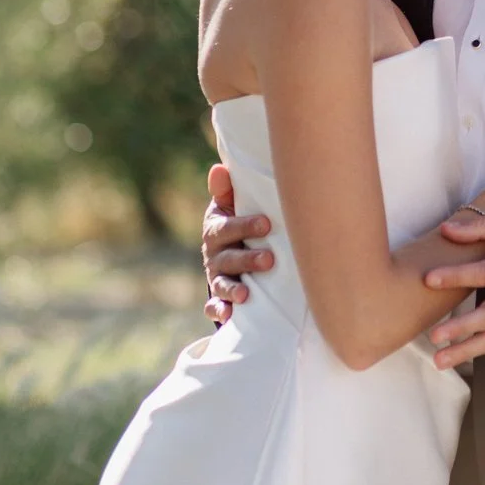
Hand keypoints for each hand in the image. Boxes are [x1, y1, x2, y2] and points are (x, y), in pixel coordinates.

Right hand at [201, 162, 275, 324]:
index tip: (267, 224)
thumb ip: (226, 191)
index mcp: (217, 230)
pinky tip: (228, 315)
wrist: (231, 254)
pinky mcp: (219, 298)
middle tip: (269, 260)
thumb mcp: (230, 206)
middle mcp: (214, 255)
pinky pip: (214, 307)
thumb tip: (219, 168)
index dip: (245, 226)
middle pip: (227, 258)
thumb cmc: (237, 224)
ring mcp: (216, 277)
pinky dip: (219, 311)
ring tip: (247, 293)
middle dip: (247, 259)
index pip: (226, 227)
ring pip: (221, 283)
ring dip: (233, 288)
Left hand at [425, 213, 484, 368]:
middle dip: (461, 328)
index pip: (483, 273)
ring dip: (465, 351)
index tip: (429, 279)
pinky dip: (477, 350)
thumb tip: (446, 229)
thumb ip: (479, 227)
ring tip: (440, 361)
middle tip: (435, 335)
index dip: (456, 276)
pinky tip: (456, 357)